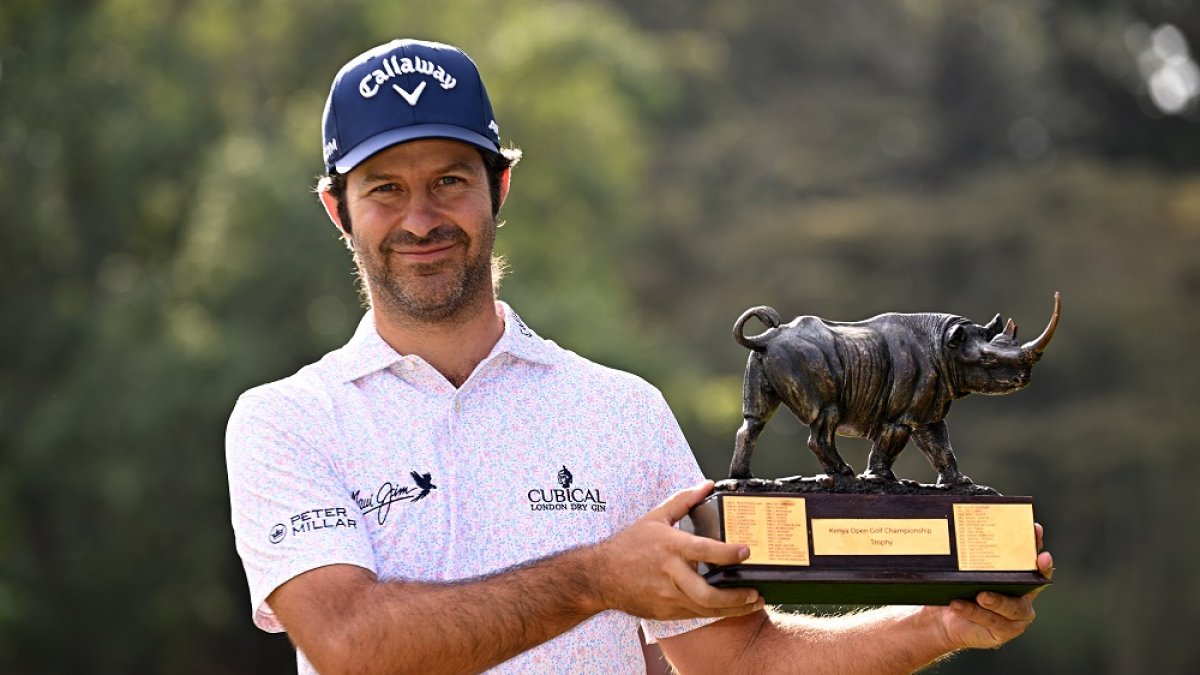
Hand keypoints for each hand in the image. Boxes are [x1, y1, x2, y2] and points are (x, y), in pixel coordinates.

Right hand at [588, 481, 763, 620]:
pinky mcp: (665, 612)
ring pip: (705, 609)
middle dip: (736, 597)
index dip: (728, 553)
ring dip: (732, 609)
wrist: (601, 576)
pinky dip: (714, 612)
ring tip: (752, 603)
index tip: (746, 551)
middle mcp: (670, 574)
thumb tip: (707, 485)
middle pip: (707, 593)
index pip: (704, 550)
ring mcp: (667, 596)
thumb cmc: (629, 546)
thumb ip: (684, 500)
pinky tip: (728, 608)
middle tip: (756, 592)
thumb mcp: (655, 517)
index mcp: (670, 546)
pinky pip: (695, 615)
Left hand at [935, 522, 1053, 649]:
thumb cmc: (957, 590)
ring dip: (998, 601)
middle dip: (1034, 571)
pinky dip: (974, 612)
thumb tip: (957, 528)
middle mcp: (1022, 595)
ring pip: (1013, 607)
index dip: (1035, 544)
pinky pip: (992, 622)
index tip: (1035, 529)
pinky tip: (958, 604)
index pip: (1030, 557)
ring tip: (981, 595)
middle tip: (1028, 564)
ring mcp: (1016, 615)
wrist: (943, 619)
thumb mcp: (962, 571)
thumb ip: (968, 556)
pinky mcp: (1004, 631)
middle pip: (1033, 583)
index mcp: (1016, 576)